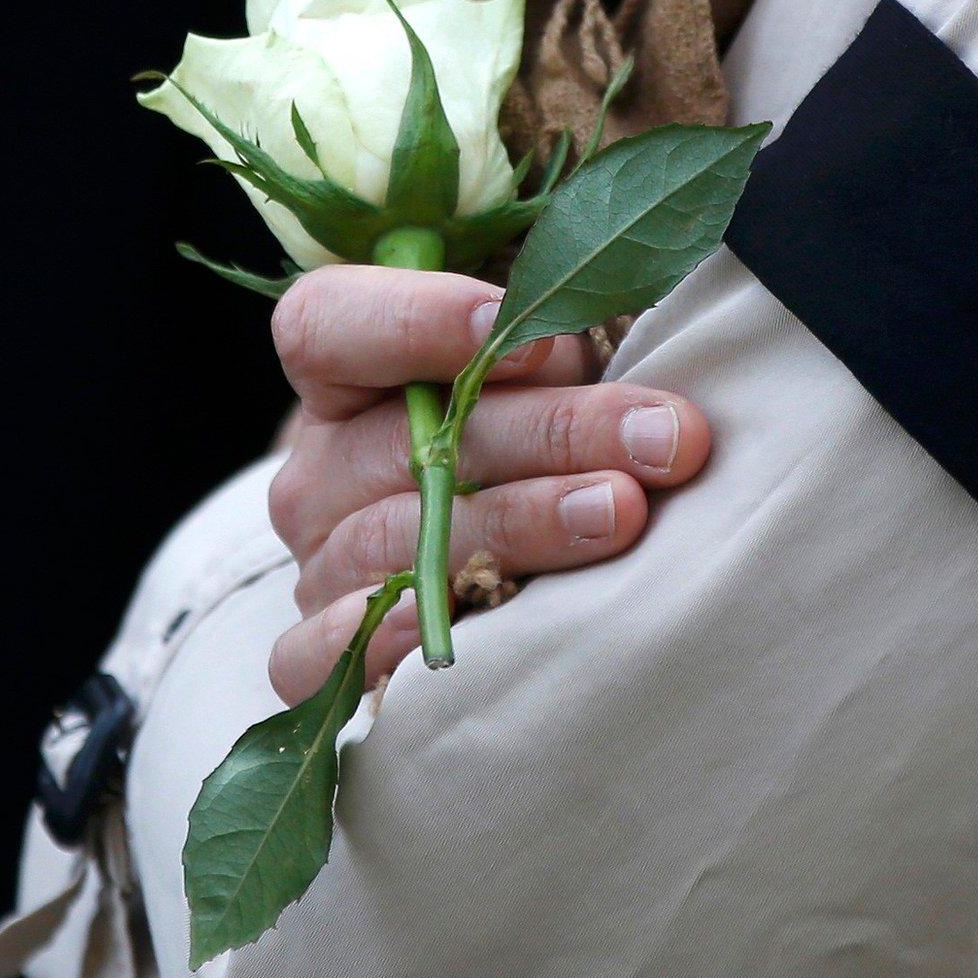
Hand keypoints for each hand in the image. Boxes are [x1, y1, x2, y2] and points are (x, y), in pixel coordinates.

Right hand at [263, 265, 711, 704]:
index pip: (330, 323)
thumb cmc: (520, 419)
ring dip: (522, 525)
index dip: (419, 323)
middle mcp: (319, 466)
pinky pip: (317, 654)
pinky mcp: (322, 647)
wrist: (478, 523)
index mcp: (340, 369)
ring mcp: (320, 560)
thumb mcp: (530, 359)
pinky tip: (458, 632)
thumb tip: (607, 360)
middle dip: (549, 433)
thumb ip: (549, 343)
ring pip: (398, 542)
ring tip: (621, 512)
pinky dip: (383, 643)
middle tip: (660, 437)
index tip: (532, 341)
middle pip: (406, 443)